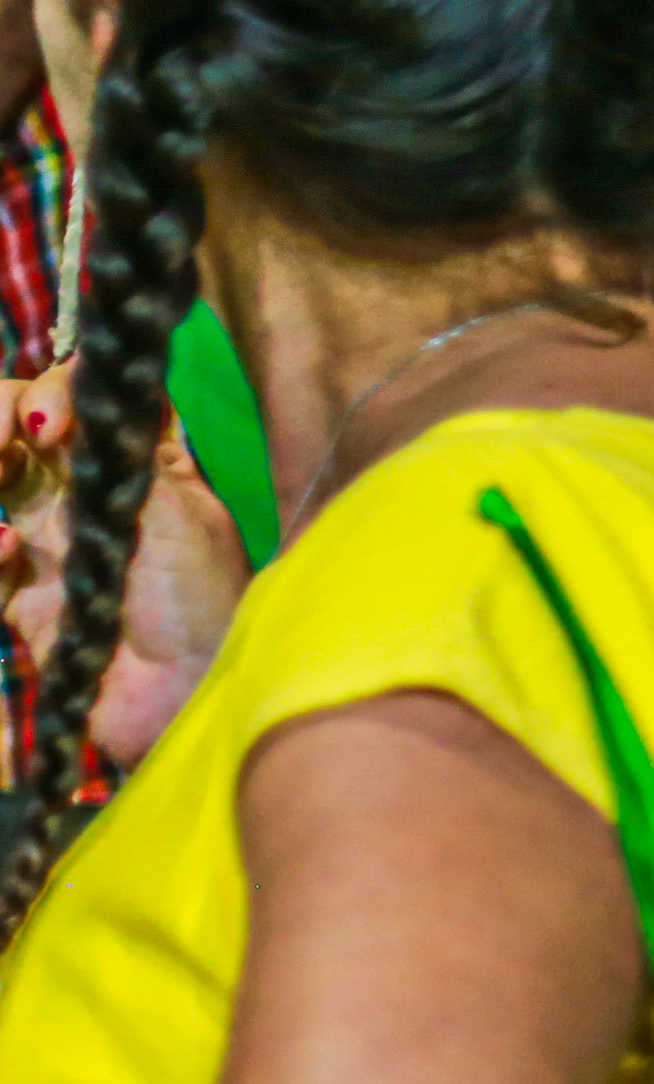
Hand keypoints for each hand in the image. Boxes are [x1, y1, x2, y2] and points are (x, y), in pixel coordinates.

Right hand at [6, 404, 242, 766]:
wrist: (189, 694)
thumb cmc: (203, 602)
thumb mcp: (182, 513)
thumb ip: (127, 452)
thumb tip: (86, 389)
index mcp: (123, 467)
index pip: (69, 403)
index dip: (47, 394)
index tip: (49, 423)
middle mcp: (74, 497)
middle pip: (9, 433)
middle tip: (0, 439)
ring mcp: (41, 547)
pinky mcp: (21, 600)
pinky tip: (4, 547)